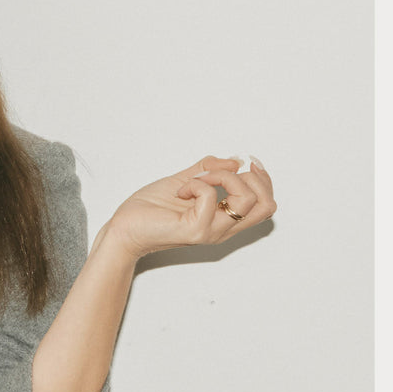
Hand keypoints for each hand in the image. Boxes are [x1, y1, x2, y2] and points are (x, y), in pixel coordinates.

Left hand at [106, 155, 276, 260]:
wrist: (125, 228)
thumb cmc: (150, 209)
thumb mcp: (185, 180)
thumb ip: (210, 169)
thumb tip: (235, 160)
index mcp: (224, 219)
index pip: (266, 204)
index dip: (263, 178)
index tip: (244, 161)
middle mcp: (223, 229)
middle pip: (267, 205)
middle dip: (252, 177)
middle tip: (222, 171)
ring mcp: (211, 231)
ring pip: (246, 199)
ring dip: (222, 177)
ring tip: (196, 179)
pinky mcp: (195, 230)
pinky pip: (210, 196)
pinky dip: (197, 183)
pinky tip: (181, 190)